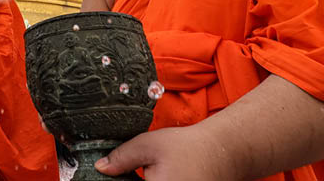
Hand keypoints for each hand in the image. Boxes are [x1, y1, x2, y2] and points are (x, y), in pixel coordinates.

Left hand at [94, 126, 235, 179]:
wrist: (222, 152)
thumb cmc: (188, 147)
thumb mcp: (149, 145)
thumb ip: (122, 157)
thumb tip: (101, 167)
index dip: (116, 180)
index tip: (110, 173)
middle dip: (129, 180)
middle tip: (130, 170)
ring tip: (146, 172)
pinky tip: (156, 176)